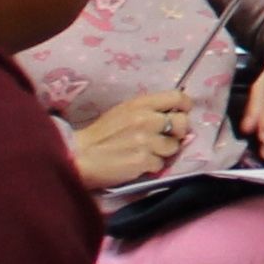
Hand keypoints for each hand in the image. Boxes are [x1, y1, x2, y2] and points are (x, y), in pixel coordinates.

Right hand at [66, 92, 192, 189]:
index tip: (182, 113)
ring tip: (145, 152)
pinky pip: (160, 164)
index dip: (184, 106)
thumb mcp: (123, 112)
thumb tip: (174, 116)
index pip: (177, 97)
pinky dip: (151, 166)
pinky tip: (137, 163)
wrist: (79, 156)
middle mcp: (146, 119)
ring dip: (163, 152)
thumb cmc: (100, 134)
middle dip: (177, 133)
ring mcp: (146, 141)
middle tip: (164, 138)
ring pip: (173, 147)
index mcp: (140, 104)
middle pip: (182, 123)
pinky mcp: (143, 161)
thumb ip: (148, 111)